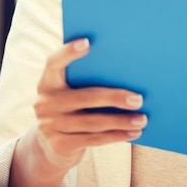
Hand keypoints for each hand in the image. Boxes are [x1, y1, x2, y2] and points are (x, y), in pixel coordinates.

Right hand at [33, 38, 145, 172]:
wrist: (52, 145)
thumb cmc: (72, 105)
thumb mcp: (71, 90)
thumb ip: (86, 77)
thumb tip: (125, 66)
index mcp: (48, 81)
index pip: (54, 62)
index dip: (68, 52)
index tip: (88, 42)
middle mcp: (45, 102)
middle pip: (85, 97)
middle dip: (115, 98)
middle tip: (139, 99)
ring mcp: (50, 125)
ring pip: (93, 122)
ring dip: (121, 121)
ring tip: (142, 118)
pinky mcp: (60, 144)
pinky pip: (94, 139)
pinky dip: (117, 135)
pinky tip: (134, 131)